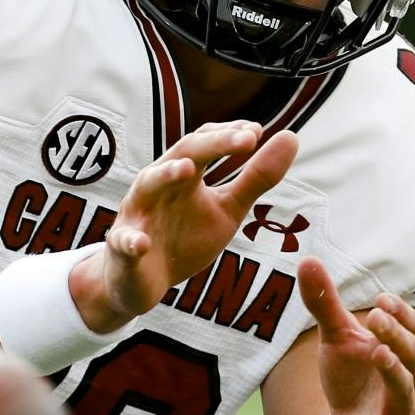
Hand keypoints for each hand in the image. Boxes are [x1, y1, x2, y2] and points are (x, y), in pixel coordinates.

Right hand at [70, 122, 299, 329]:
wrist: (143, 282)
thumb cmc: (185, 238)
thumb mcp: (228, 209)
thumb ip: (256, 178)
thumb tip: (291, 137)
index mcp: (184, 175)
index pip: (204, 142)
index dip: (229, 135)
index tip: (258, 132)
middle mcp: (158, 186)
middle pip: (181, 155)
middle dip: (212, 146)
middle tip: (247, 139)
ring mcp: (138, 215)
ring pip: (147, 187)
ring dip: (165, 176)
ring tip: (186, 170)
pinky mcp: (124, 249)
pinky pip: (125, 243)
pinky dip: (132, 242)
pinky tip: (142, 243)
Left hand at [297, 259, 414, 414]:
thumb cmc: (352, 381)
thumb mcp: (336, 340)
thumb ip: (324, 305)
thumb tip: (307, 260)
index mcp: (400, 354)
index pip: (409, 330)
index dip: (399, 315)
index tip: (380, 300)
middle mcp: (407, 382)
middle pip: (411, 357)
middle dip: (396, 337)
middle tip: (376, 318)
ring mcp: (398, 414)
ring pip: (405, 394)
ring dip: (395, 374)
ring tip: (379, 354)